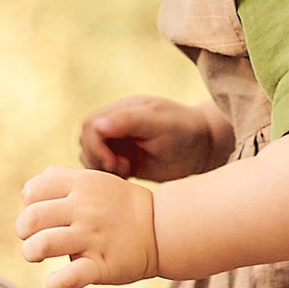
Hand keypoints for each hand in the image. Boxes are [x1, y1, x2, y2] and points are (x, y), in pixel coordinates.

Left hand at [17, 162, 161, 287]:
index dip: (29, 204)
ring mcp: (93, 237)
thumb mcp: (92, 181)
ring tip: (37, 255)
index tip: (42, 216)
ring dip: (31, 252)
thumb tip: (27, 192)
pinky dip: (56, 283)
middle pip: (32, 218)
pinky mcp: (102, 265)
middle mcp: (84, 209)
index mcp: (80, 185)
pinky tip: (54, 282)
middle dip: (24, 231)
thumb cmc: (117, 207)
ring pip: (44, 244)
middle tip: (34, 238)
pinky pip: (72, 277)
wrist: (159, 228)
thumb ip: (59, 180)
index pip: (33, 191)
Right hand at [78, 92, 231, 182]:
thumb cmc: (185, 131)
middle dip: (97, 158)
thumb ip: (129, 121)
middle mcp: (116, 125)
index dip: (95, 146)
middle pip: (85, 141)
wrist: (203, 148)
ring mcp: (118, 143)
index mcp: (122, 110)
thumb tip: (96, 125)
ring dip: (102, 168)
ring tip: (127, 171)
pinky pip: (102, 169)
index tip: (113, 162)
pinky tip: (128, 177)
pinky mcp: (122, 160)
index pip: (90, 125)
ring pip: (90, 156)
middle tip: (123, 169)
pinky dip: (108, 177)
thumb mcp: (160, 124)